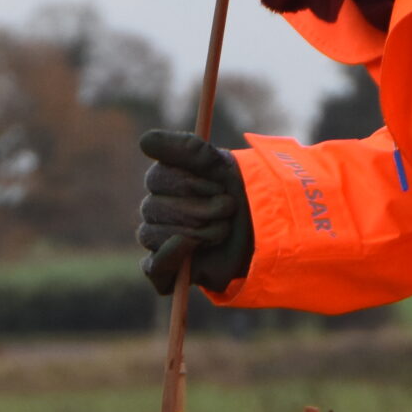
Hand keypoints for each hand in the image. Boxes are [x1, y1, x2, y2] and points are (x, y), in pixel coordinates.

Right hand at [136, 129, 252, 294]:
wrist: (267, 228)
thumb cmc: (240, 192)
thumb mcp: (218, 163)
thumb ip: (185, 148)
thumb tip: (144, 142)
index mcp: (163, 183)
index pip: (156, 180)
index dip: (189, 183)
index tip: (217, 184)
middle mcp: (156, 210)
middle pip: (154, 208)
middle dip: (199, 209)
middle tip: (227, 208)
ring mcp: (160, 240)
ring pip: (154, 235)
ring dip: (198, 232)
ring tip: (224, 230)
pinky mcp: (169, 269)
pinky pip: (153, 268)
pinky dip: (169, 258)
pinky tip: (191, 247)